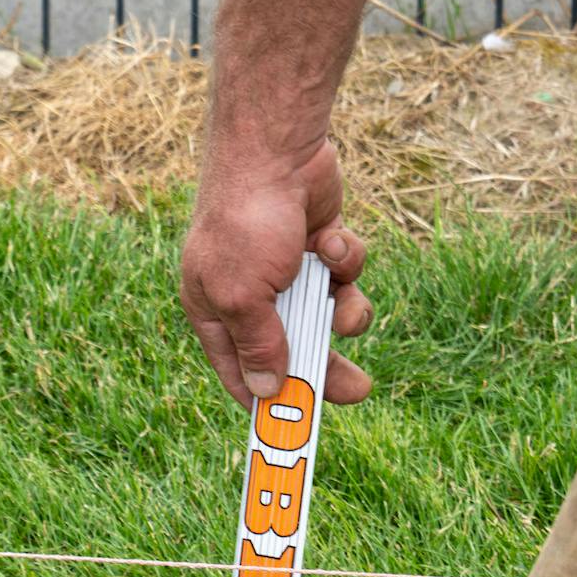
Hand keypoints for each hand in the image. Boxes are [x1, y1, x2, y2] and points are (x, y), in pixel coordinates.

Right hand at [181, 138, 373, 409]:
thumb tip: (268, 391)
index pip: (241, 373)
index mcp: (217, 311)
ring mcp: (287, 272)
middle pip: (294, 352)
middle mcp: (250, 295)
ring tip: (345, 299)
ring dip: (343, 310)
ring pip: (327, 315)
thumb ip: (259, 346)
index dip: (268, 401)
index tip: (296, 430)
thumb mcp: (243, 295)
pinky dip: (344, 262)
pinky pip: (343, 275)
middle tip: (359, 390)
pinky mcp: (319, 248)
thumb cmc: (245, 220)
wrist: (277, 147)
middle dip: (327, 369)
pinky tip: (331, 238)